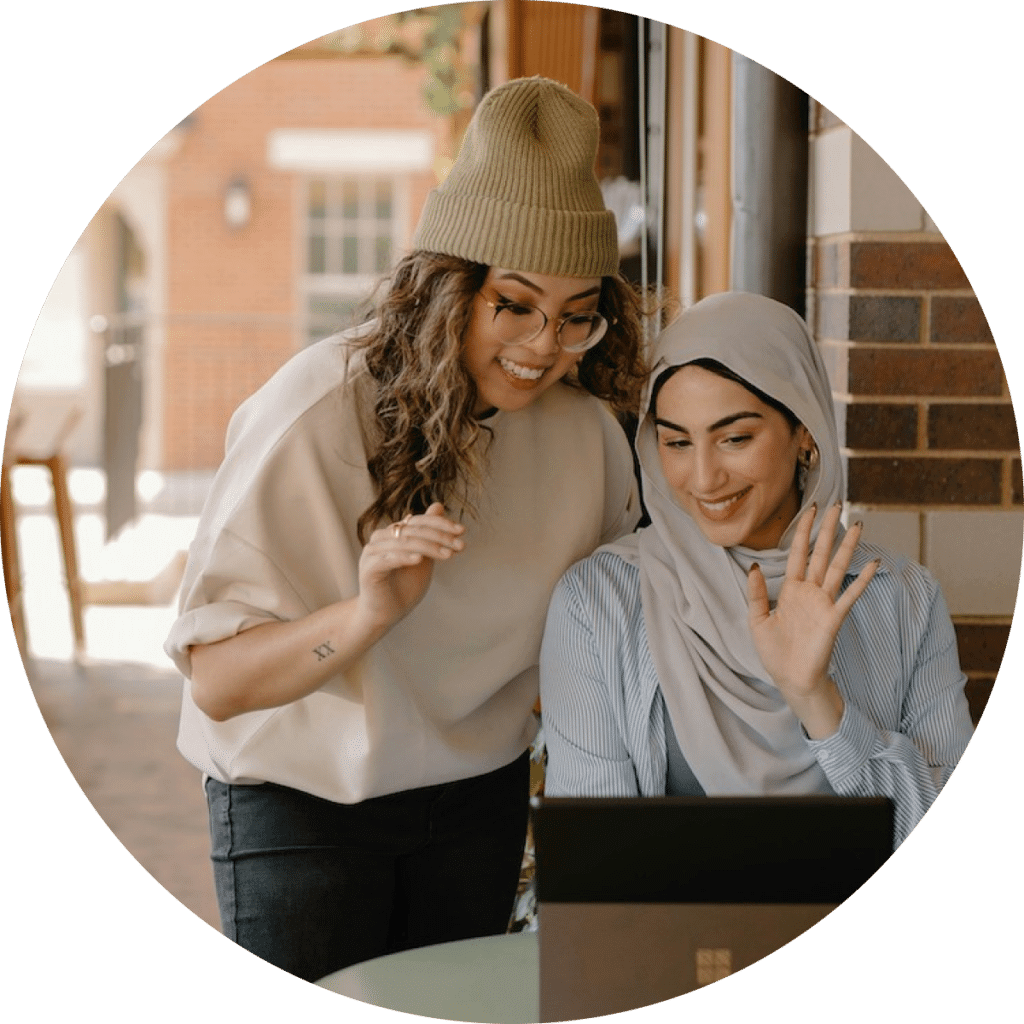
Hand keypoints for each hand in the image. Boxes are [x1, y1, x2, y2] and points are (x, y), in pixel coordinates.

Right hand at [356, 502, 465, 630]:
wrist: (384, 614)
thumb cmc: (403, 586)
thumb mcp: (423, 557)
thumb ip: (430, 535)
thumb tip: (438, 505)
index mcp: (393, 533)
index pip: (419, 521)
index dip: (441, 524)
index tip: (462, 531)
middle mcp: (381, 538)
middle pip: (413, 530)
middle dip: (440, 537)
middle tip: (460, 545)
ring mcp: (372, 553)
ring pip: (403, 542)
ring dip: (428, 547)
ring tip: (448, 554)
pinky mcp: (368, 569)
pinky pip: (387, 559)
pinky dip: (404, 557)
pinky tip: (419, 560)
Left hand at [747, 503, 878, 737]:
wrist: (791, 679)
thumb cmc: (775, 653)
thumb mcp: (757, 620)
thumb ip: (755, 593)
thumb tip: (754, 566)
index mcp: (791, 591)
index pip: (798, 553)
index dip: (803, 531)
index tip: (809, 509)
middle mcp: (809, 592)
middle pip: (820, 553)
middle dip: (827, 529)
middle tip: (836, 504)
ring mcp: (824, 604)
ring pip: (837, 568)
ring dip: (847, 546)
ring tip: (857, 524)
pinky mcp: (834, 618)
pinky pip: (849, 596)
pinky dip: (861, 580)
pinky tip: (873, 565)